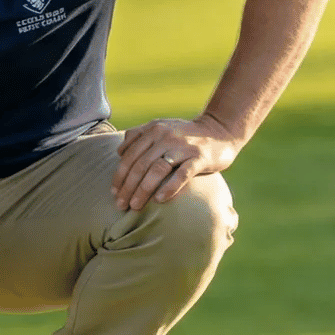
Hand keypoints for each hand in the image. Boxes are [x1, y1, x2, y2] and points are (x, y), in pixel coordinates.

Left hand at [113, 115, 241, 210]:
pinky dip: (169, 187)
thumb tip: (119, 151)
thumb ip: (140, 135)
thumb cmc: (187, 135)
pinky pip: (182, 174)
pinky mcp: (200, 157)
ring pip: (157, 169)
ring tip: (135, 206)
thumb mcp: (162, 128)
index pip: (130, 155)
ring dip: (143, 189)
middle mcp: (166, 136)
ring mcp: (184, 147)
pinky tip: (160, 200)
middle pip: (141, 164)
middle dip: (128, 187)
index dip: (119, 175)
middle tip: (121, 205)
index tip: (113, 193)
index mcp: (154, 129)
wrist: (221, 130)